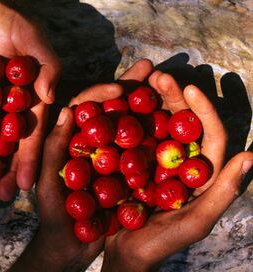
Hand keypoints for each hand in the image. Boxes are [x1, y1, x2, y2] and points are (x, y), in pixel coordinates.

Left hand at [0, 0, 61, 201]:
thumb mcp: (32, 40)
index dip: (28, 159)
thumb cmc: (9, 22)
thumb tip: (49, 96)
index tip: (25, 183)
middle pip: (5, 147)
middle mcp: (5, 110)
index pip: (30, 135)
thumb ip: (46, 65)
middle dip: (3, 172)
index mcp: (26, 102)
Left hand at [10, 60, 153, 270]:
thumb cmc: (53, 217)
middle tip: (149, 67)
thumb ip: (54, 150)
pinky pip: (140, 148)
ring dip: (144, 102)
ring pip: (127, 124)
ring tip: (165, 82)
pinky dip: (153, 132)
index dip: (99, 95)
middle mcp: (89, 141)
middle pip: (109, 110)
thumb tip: (68, 109)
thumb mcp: (48, 186)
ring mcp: (108, 154)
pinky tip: (172, 117)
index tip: (119, 89)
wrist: (70, 247)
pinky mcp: (124, 169)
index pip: (82, 108)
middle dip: (128, 86)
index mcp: (68, 140)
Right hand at [100, 70, 250, 270]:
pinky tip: (118, 102)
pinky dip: (126, 117)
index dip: (203, 109)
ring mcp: (152, 159)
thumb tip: (251, 155)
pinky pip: (130, 136)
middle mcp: (178, 160)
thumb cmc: (161, 243)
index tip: (189, 87)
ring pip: (155, 123)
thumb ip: (222, 192)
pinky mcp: (130, 162)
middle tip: (158, 76)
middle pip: (181, 122)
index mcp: (200, 172)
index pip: (209, 134)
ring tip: (140, 80)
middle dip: (173, 96)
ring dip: (150, 100)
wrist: (124, 254)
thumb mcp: (196, 222)